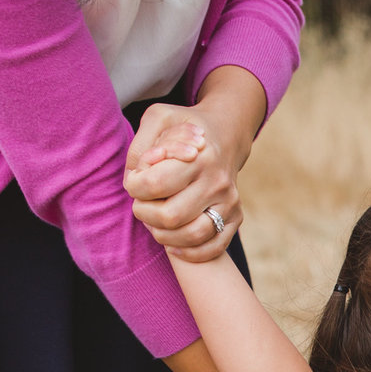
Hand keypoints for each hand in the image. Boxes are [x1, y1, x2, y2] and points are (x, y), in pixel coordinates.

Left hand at [124, 104, 242, 260]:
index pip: (155, 185)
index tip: (134, 182)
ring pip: (191, 236)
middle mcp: (218, 181)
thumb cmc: (184, 128)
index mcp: (198, 156)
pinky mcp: (236, 218)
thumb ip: (141, 144)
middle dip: (145, 214)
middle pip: (170, 216)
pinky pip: (213, 248)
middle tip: (141, 204)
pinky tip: (172, 244)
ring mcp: (230, 202)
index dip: (134, 188)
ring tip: (154, 222)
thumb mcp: (158, 118)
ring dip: (163, 236)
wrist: (225, 135)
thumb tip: (135, 177)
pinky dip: (188, 253)